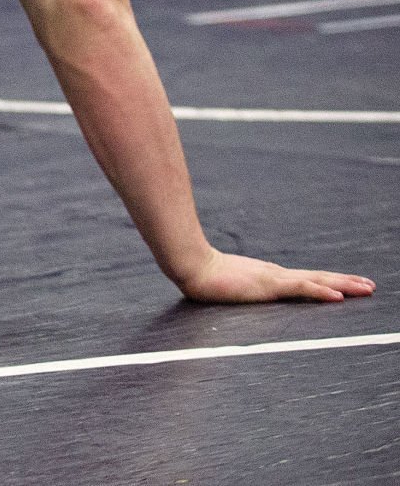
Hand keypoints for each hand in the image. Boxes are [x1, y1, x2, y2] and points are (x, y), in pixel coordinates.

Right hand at [175, 249, 375, 303]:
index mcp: (269, 277)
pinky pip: (301, 289)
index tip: (348, 285)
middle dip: (347, 283)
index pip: (306, 280)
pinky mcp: (268, 284)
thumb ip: (238, 289)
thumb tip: (238, 292)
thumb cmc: (203, 277)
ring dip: (344, 286)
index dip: (329, 282)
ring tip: (366, 289)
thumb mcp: (227, 286)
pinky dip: (321, 292)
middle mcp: (277, 275)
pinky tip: (338, 296)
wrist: (191, 265)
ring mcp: (274, 278)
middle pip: (319, 278)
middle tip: (371, 286)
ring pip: (317, 282)